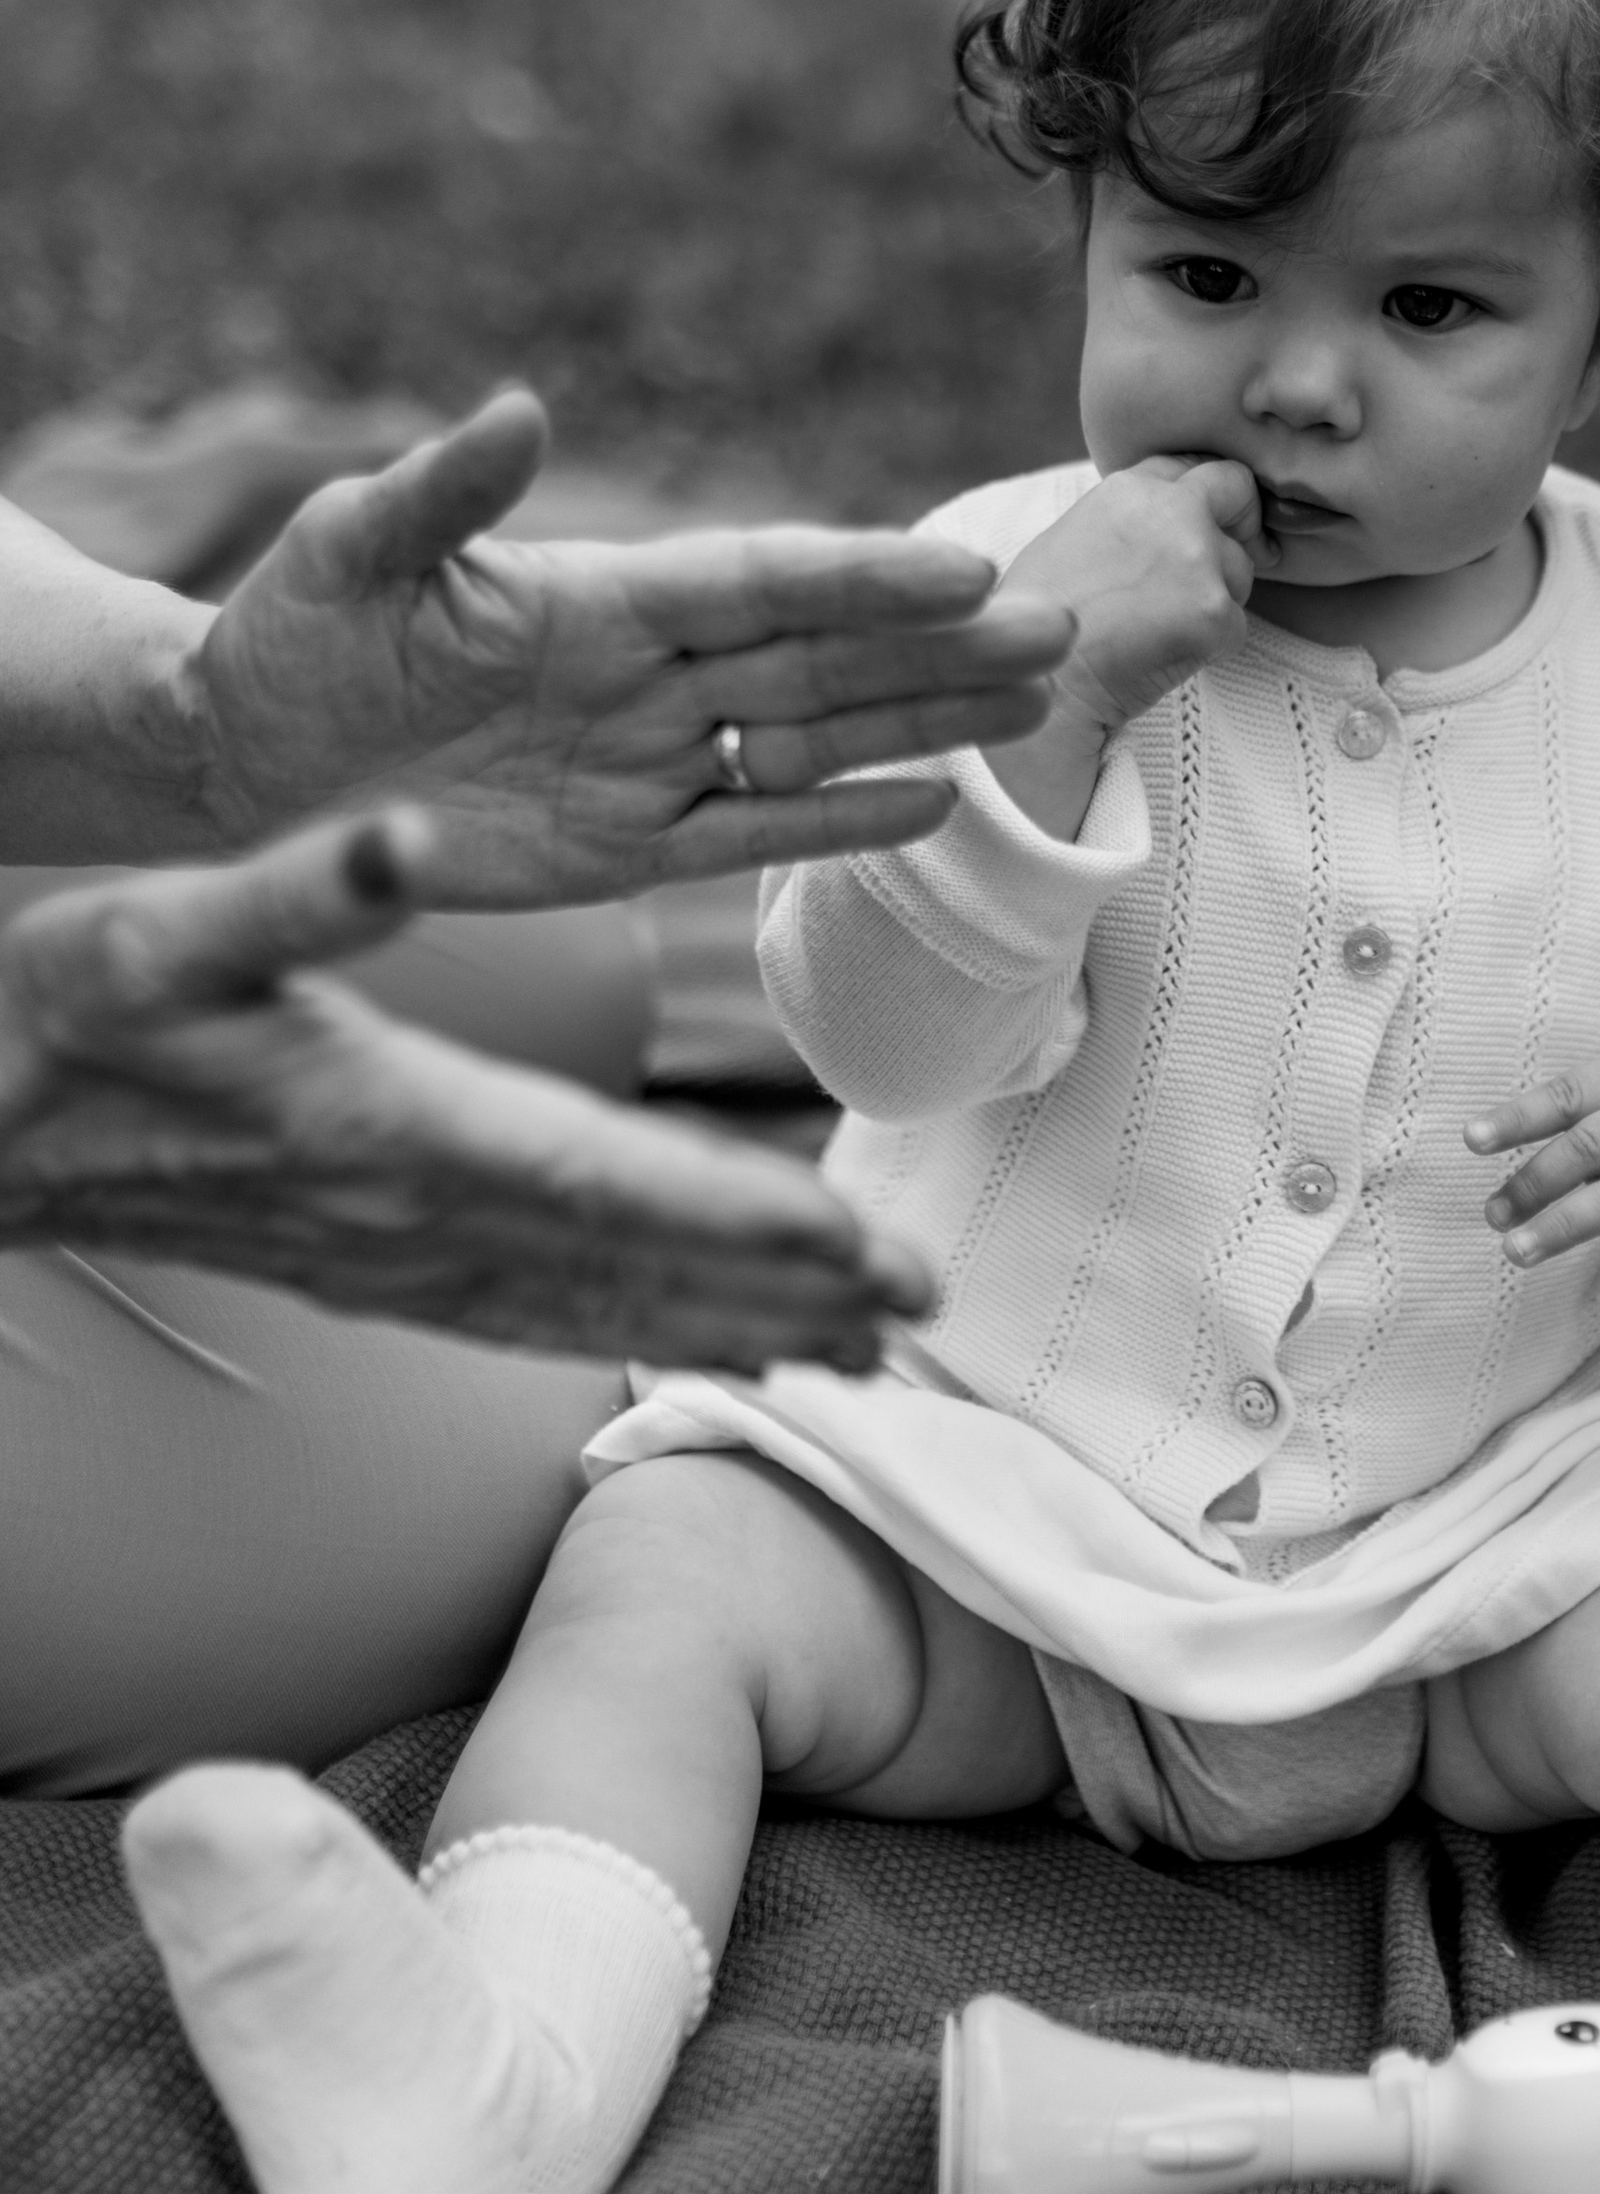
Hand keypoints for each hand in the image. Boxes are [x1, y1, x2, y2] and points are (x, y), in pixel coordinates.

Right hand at [0, 819, 937, 1367]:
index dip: (740, 1224)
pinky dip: (631, 1334)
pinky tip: (696, 1346)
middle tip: (918, 1323)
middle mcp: (405, 1215)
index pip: (605, 1185)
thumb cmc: (54, 1017)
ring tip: (856, 1354)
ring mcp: (386, 1260)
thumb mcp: (156, 926)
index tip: (861, 1258)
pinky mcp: (366, 1272)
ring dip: (726, 1330)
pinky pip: (531, 1318)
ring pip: (590, 1308)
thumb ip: (295, 889)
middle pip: (628, 1269)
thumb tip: (405, 838)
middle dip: (781, 1297)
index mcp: (385, 1124)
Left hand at [191, 391, 1073, 904]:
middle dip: (942, 648)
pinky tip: (934, 802)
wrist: (235, 760)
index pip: (761, 584)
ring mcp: (645, 760)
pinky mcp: (623, 848)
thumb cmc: (284, 634)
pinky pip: (752, 833)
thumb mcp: (352, 550)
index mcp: (601, 595)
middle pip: (823, 658)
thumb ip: (444, 489)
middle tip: (1063, 631)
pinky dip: (841, 821)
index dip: (863, 580)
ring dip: (926, 722)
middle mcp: (646, 673)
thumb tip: (519, 408)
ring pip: (816, 738)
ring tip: (1037, 704)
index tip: (966, 570)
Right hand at [1004, 457, 1269, 740]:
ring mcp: (1196, 558)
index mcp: (1128, 488)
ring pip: (1238, 571)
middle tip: (1238, 551)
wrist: (1043, 685)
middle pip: (1235, 490)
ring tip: (1158, 629)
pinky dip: (1210, 647)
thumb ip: (1126, 520)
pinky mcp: (1214, 611)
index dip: (1202, 493)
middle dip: (1242, 518)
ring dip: (1214, 599)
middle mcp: (1170, 510)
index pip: (1190, 466)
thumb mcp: (1071, 538)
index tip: (1209, 515)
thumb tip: (1154, 524)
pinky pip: (1235, 627)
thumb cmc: (1041, 623)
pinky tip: (1162, 657)